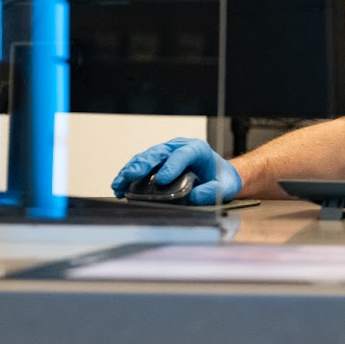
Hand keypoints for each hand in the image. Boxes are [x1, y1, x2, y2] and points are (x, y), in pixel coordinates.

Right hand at [111, 137, 242, 204]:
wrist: (219, 175)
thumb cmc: (222, 178)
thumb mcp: (225, 187)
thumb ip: (213, 190)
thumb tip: (196, 196)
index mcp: (198, 149)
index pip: (183, 154)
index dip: (172, 165)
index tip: (162, 179)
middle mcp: (179, 147)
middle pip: (159, 152)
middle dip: (144, 164)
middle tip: (132, 176)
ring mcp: (166, 153)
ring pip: (146, 157)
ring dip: (131, 169)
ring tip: (119, 183)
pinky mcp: (157, 162)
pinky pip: (141, 165)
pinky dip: (129, 175)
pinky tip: (119, 186)